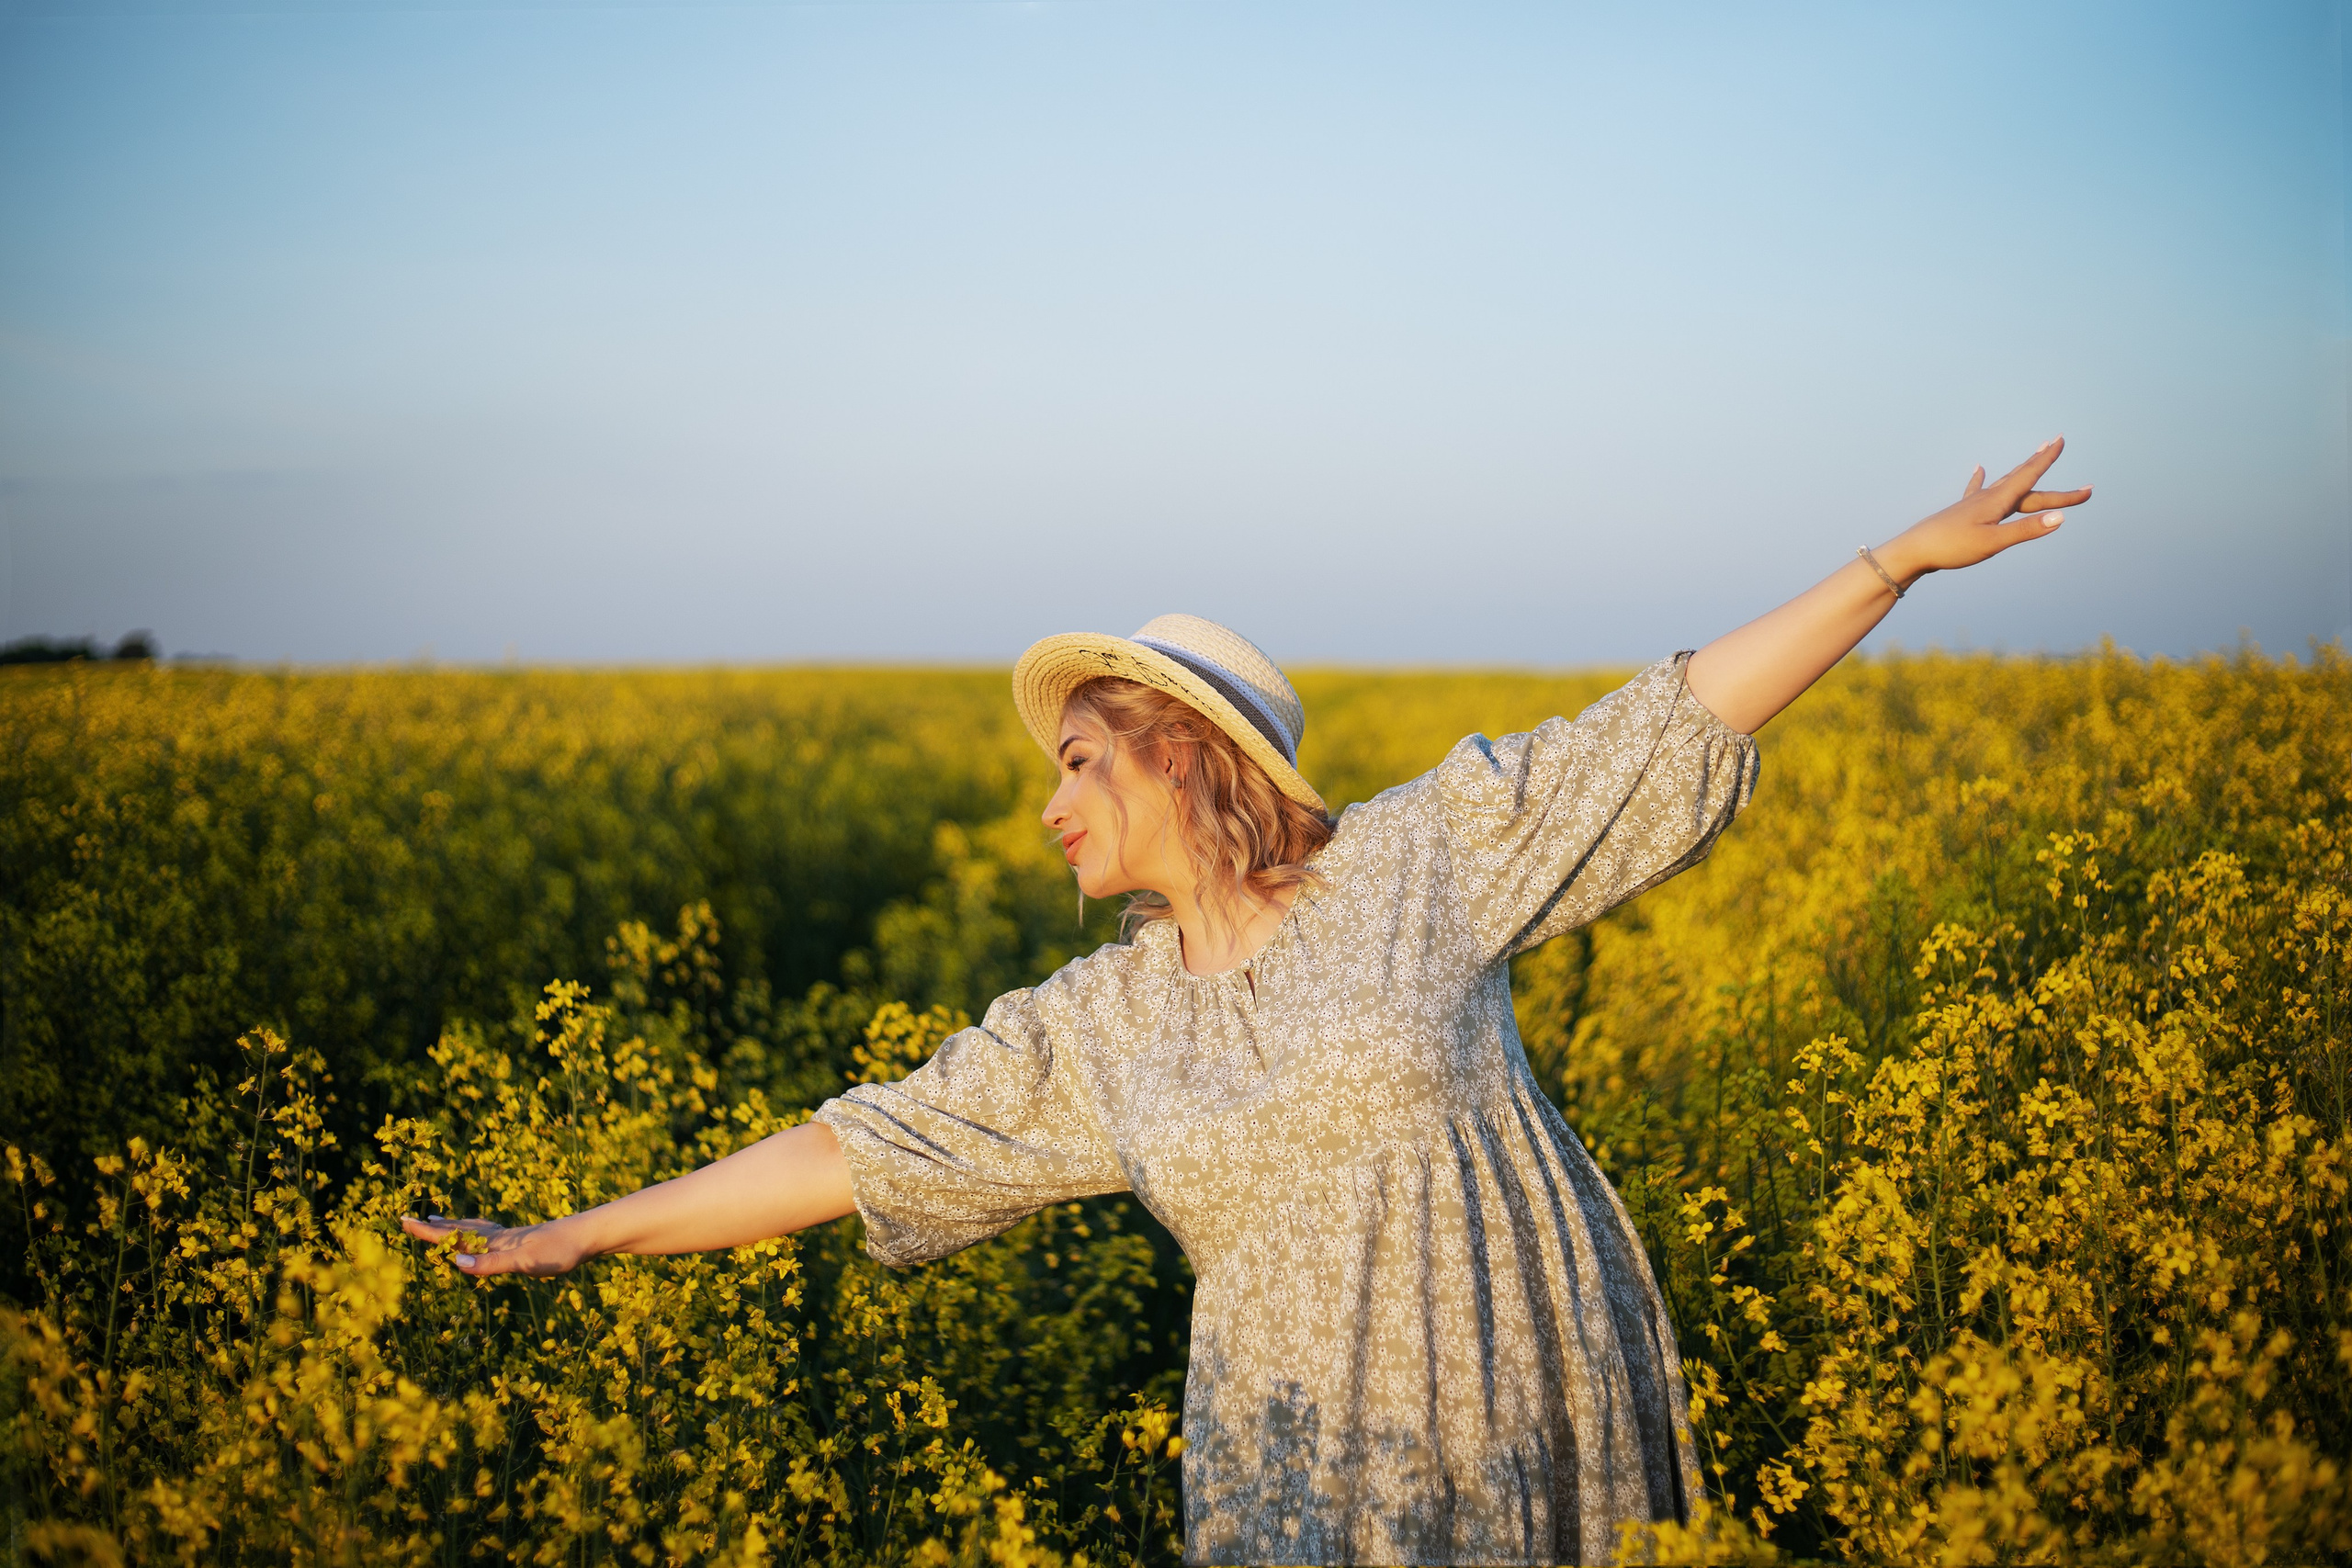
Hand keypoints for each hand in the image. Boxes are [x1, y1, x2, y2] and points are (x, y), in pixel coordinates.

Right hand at [401, 1212, 592, 1277]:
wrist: (591, 1235)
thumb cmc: (561, 1251)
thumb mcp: (525, 1262)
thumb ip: (492, 1263)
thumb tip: (455, 1262)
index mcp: (495, 1241)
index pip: (454, 1236)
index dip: (429, 1232)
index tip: (404, 1220)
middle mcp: (501, 1236)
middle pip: (462, 1228)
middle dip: (436, 1227)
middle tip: (413, 1219)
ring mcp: (514, 1236)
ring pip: (477, 1229)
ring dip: (455, 1226)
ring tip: (442, 1221)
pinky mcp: (527, 1240)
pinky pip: (493, 1234)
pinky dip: (479, 1232)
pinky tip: (488, 1236)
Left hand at [1877, 436, 2091, 582]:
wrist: (1913, 551)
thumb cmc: (1952, 547)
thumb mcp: (1993, 542)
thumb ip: (2026, 530)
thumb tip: (2061, 517)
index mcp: (1997, 502)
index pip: (2029, 476)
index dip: (2048, 459)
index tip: (2062, 439)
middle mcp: (1988, 497)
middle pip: (2026, 484)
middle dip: (2049, 475)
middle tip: (2072, 465)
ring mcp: (1974, 502)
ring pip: (2006, 482)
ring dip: (2024, 469)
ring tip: (2036, 454)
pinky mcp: (1963, 511)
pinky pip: (1976, 489)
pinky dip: (1981, 477)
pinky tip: (1979, 468)